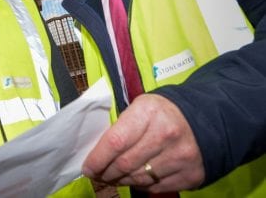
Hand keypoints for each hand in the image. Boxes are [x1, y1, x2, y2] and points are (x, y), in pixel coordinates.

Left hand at [82, 94, 204, 192]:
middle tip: (98, 174)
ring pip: (139, 178)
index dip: (98, 158)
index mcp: (148, 112)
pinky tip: (134, 179)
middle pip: (125, 164)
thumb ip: (122, 126)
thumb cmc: (163, 112)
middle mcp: (165, 135)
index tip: (87, 167)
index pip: (115, 141)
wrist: (206, 118)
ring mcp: (180, 157)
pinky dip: (140, 185)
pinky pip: (156, 187)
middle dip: (106, 172)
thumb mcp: (141, 106)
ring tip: (113, 177)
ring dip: (121, 180)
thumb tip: (98, 151)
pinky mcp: (191, 175)